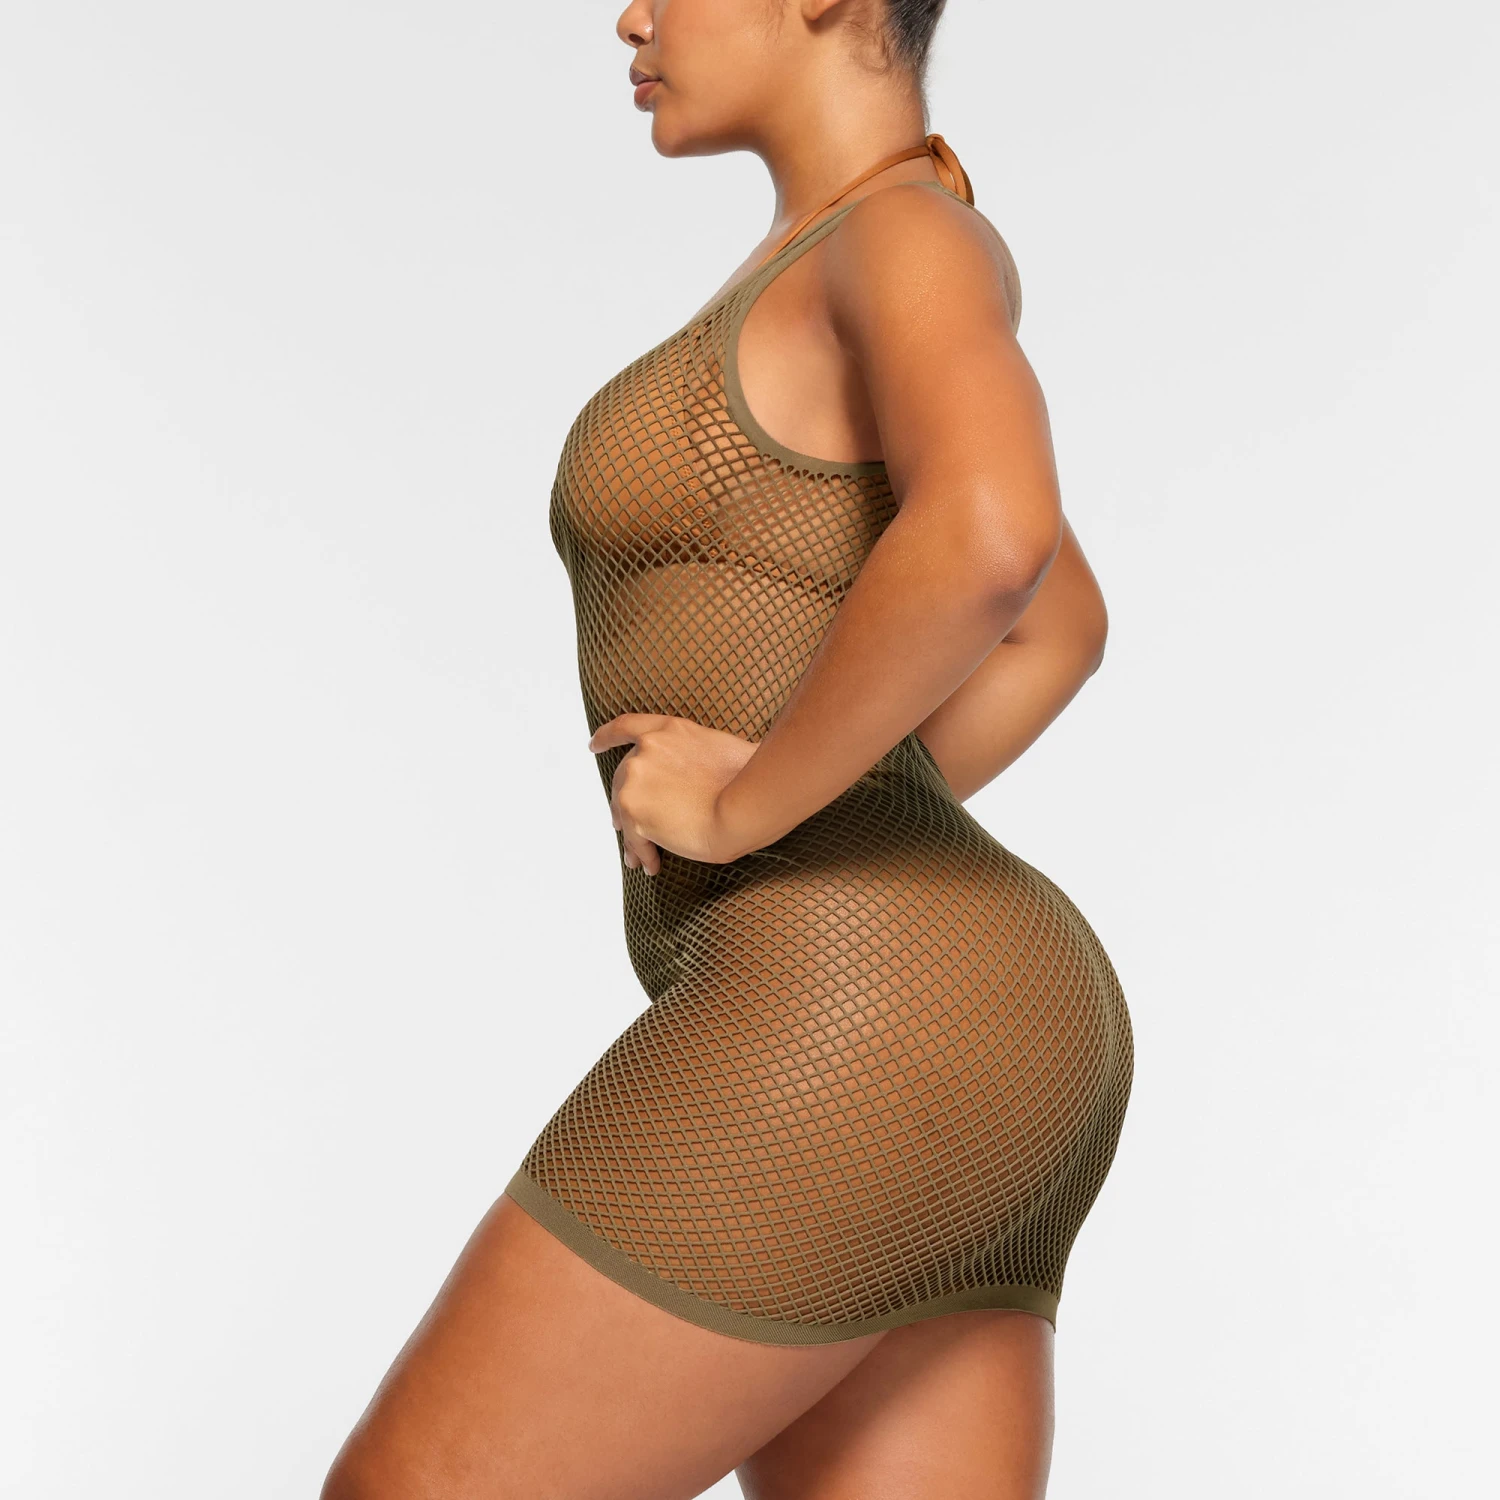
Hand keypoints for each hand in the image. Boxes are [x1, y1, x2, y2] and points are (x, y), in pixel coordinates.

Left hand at [587, 714, 758, 873]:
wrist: (744, 806)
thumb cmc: (748, 781)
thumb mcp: (719, 749)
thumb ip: (695, 756)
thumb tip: (695, 778)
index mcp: (666, 731)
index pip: (625, 727)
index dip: (606, 736)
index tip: (593, 744)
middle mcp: (645, 752)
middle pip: (622, 780)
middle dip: (626, 803)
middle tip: (633, 824)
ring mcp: (636, 783)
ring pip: (625, 815)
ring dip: (634, 836)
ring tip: (645, 855)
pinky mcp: (635, 816)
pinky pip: (633, 841)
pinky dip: (642, 855)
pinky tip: (653, 866)